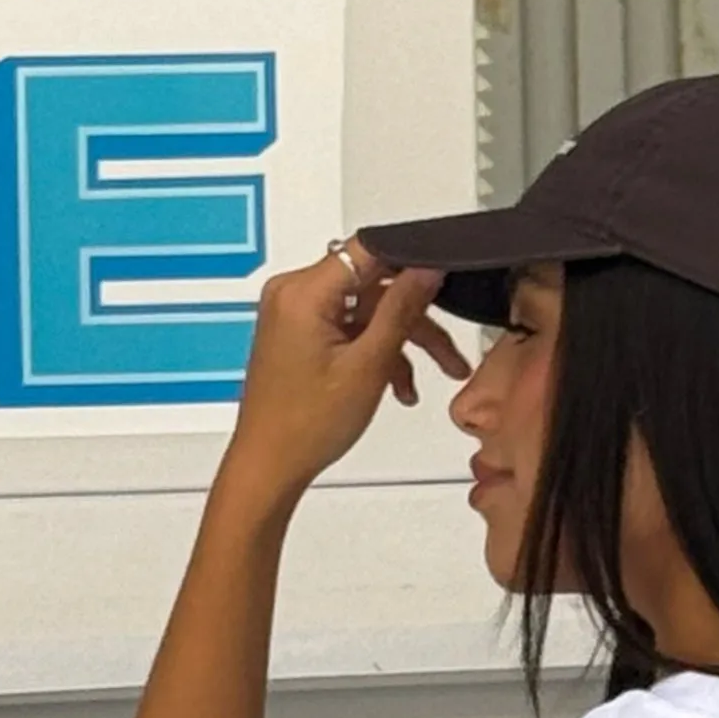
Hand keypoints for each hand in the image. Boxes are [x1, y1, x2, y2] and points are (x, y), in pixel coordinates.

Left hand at [218, 241, 469, 510]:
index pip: (370, 249)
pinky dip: (373, 350)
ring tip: (432, 378)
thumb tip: (428, 268)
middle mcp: (293, 292)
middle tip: (450, 353)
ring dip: (399, 341)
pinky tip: (398, 386)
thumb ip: (401, 310)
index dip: (413, 260)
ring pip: (364, 310)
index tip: (447, 280)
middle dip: (414, 319)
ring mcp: (294, 313)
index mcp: (304, 291)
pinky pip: (346, 327)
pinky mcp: (298, 333)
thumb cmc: (306, 427)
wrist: (268, 467)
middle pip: (372, 284)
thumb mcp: (368, 366)